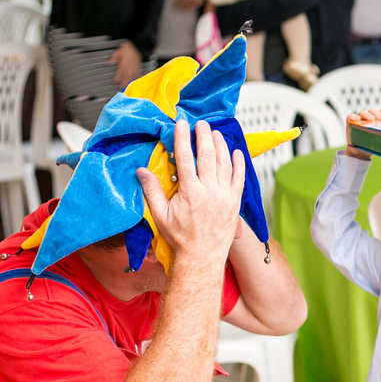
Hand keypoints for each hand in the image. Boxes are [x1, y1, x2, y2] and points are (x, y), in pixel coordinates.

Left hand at [108, 41, 142, 86]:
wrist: (137, 47)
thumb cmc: (128, 50)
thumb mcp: (118, 53)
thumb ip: (113, 58)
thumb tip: (109, 62)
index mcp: (122, 68)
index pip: (117, 80)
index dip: (115, 82)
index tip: (114, 82)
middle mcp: (128, 72)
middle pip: (124, 84)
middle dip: (122, 87)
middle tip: (120, 88)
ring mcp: (133, 72)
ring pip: (131, 83)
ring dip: (128, 85)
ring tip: (127, 87)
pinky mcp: (138, 71)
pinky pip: (137, 79)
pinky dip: (135, 81)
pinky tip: (134, 82)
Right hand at [137, 120, 244, 265]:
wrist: (202, 258)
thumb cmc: (181, 239)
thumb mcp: (160, 215)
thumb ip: (151, 191)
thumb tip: (141, 171)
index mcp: (190, 193)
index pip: (186, 158)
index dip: (183, 138)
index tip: (181, 124)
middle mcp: (210, 192)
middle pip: (207, 155)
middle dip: (203, 135)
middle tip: (200, 124)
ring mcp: (225, 196)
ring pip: (225, 163)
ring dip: (220, 145)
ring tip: (215, 133)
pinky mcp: (235, 203)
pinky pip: (239, 178)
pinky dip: (239, 163)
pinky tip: (236, 152)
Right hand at [344, 108, 380, 158]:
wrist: (360, 153)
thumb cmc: (371, 146)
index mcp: (377, 121)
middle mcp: (368, 119)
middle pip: (372, 111)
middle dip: (376, 113)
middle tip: (379, 118)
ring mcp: (359, 121)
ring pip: (362, 113)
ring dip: (367, 114)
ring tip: (370, 119)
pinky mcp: (351, 124)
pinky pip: (350, 117)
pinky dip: (353, 117)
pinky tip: (357, 119)